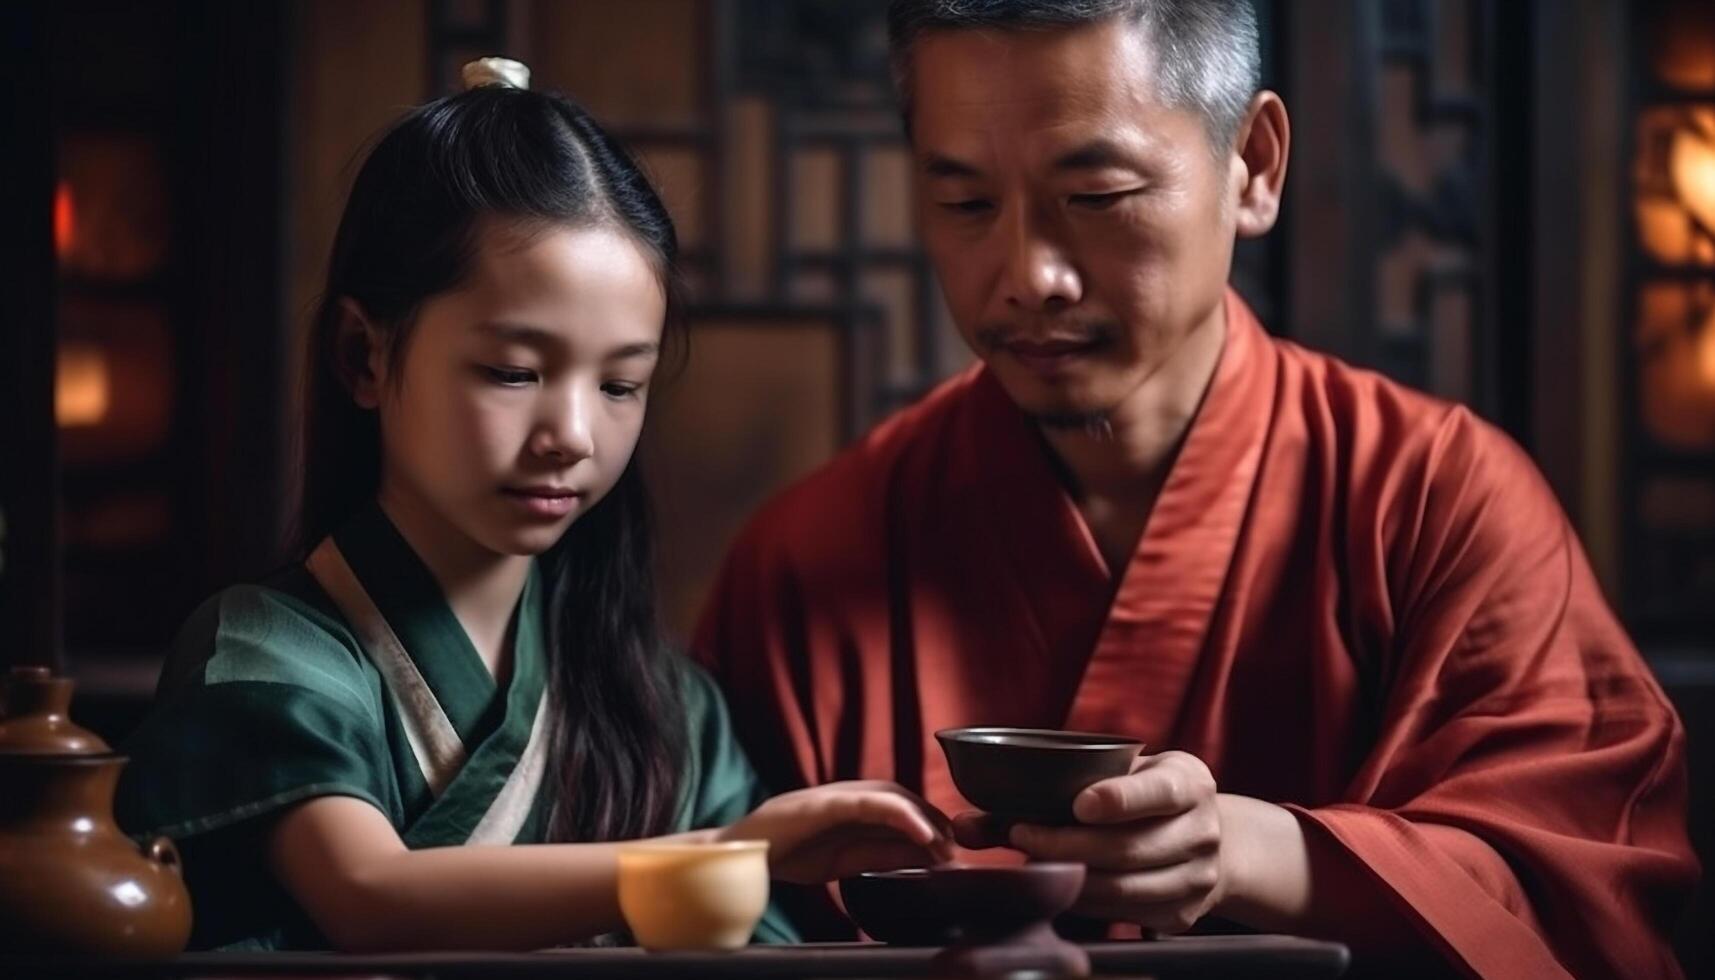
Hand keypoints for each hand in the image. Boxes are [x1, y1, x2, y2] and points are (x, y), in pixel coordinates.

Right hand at [719, 780, 954, 884]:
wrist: (738, 855)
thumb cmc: (786, 855)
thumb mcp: (843, 863)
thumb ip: (878, 856)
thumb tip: (920, 857)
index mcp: (851, 808)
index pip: (901, 808)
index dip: (930, 824)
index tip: (952, 850)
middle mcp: (847, 795)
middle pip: (902, 797)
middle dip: (934, 821)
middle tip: (955, 850)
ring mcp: (835, 796)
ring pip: (891, 796)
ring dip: (924, 818)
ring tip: (944, 844)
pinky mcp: (824, 803)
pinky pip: (869, 803)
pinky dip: (899, 814)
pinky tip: (919, 832)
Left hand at [953, 751, 1224, 933]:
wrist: (1210, 842)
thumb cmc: (1140, 798)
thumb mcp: (1112, 776)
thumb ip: (1044, 792)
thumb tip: (962, 825)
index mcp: (1189, 782)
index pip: (1158, 792)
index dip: (1118, 799)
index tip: (1078, 804)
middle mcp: (1203, 829)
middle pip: (1129, 848)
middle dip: (1068, 845)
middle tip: (1021, 836)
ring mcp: (1198, 876)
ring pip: (1125, 887)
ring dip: (1072, 878)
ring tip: (1033, 861)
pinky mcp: (1184, 913)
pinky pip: (1126, 913)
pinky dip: (1086, 903)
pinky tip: (1059, 888)